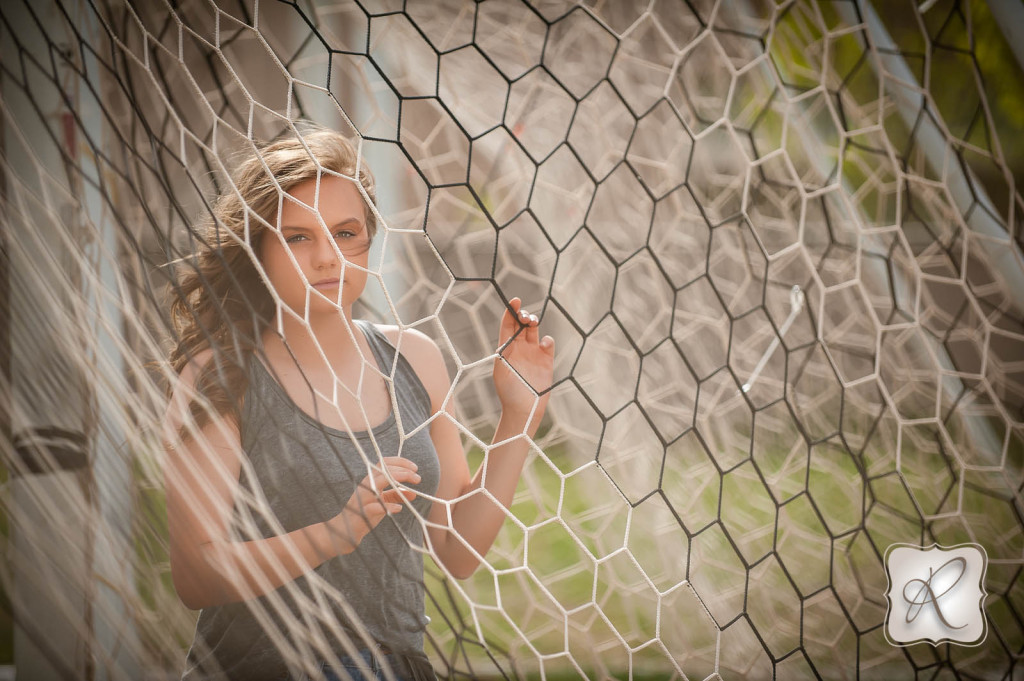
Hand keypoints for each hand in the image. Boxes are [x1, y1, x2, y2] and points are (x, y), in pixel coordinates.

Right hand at [324, 457, 419, 553]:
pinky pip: (375, 507)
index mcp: (370, 480)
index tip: (415, 468)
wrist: (345, 530)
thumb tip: (413, 493)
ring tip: (414, 488)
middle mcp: (366, 485)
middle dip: (403, 471)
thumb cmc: (365, 512)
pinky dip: (388, 506)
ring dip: (397, 481)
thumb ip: (396, 496)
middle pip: (384, 470)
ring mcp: (363, 498)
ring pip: (378, 483)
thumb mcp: (382, 501)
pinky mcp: (362, 512)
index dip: (400, 462)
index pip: (384, 463)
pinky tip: (399, 508)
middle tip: (418, 478)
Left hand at [493, 297, 554, 436]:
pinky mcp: (546, 360)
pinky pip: (548, 343)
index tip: (515, 301)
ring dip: (534, 322)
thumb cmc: (508, 391)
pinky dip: (547, 340)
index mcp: (506, 348)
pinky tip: (543, 344)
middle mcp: (519, 348)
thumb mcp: (501, 370)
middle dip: (523, 315)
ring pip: (534, 331)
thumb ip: (503, 353)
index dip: (511, 311)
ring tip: (532, 322)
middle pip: (522, 324)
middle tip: (525, 316)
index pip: (508, 325)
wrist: (524, 409)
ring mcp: (533, 353)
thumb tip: (505, 339)